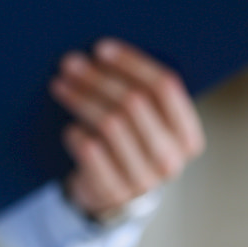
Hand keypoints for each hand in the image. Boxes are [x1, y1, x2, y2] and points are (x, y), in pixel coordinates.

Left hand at [49, 38, 204, 220]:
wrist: (112, 198)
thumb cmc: (128, 147)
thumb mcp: (145, 126)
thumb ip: (141, 96)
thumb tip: (104, 51)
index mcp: (187, 136)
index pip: (165, 87)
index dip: (132, 63)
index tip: (101, 48)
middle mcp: (171, 159)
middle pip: (133, 102)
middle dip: (98, 77)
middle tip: (70, 62)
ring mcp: (143, 178)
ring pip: (109, 123)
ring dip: (80, 99)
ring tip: (60, 84)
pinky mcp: (112, 190)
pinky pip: (90, 151)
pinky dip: (77, 134)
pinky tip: (69, 127)